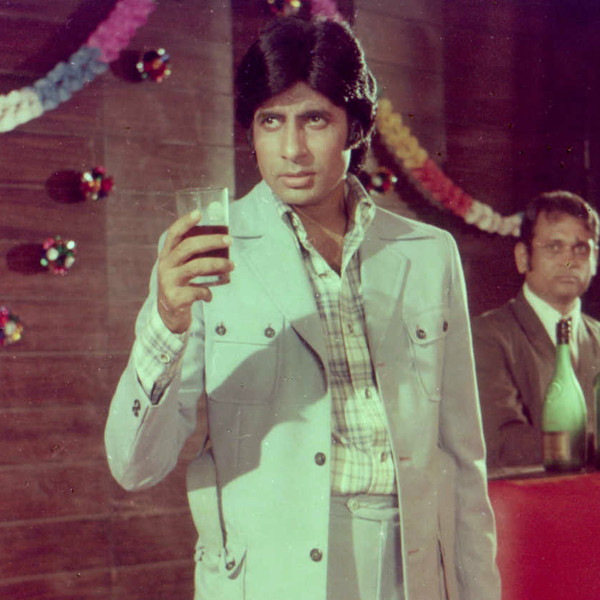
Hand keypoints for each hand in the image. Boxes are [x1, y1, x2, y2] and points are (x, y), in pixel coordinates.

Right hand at [157, 210, 233, 332]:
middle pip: (188, 247)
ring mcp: (168, 282)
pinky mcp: (175, 298)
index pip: (173, 234)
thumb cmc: (180, 286)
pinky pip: (198, 291)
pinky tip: (210, 296)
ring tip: (232, 266)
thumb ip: (194, 257)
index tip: (199, 213)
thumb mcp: (181, 269)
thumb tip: (223, 243)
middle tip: (229, 240)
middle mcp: (165, 266)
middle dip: (211, 241)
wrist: (167, 315)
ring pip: (196, 267)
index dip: (185, 222)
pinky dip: (208, 293)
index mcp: (166, 255)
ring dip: (218, 264)